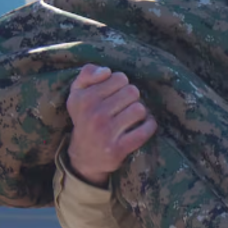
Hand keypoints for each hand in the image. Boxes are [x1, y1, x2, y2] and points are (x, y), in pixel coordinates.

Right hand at [65, 64, 156, 186]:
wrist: (84, 156)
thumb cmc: (85, 118)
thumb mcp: (78, 93)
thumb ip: (88, 74)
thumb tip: (106, 71)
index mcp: (84, 99)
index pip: (119, 78)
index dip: (120, 84)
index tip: (114, 94)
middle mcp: (94, 115)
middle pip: (132, 92)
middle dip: (131, 98)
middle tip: (123, 106)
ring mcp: (106, 133)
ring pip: (140, 109)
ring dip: (139, 112)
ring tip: (131, 116)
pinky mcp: (118, 148)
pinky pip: (145, 130)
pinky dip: (149, 126)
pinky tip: (142, 126)